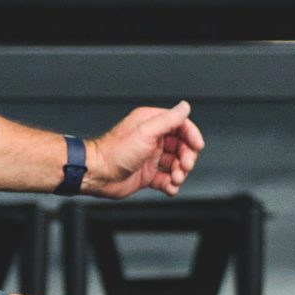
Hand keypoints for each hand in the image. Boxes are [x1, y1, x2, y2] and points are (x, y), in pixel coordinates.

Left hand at [87, 102, 203, 199]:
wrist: (97, 174)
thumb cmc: (115, 152)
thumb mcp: (146, 132)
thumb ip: (168, 119)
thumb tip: (185, 106)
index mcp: (151, 123)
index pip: (180, 125)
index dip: (192, 135)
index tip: (197, 146)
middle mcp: (152, 139)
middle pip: (181, 146)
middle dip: (187, 157)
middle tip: (184, 166)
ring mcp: (150, 157)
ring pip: (176, 164)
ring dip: (180, 172)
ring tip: (176, 179)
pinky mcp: (147, 174)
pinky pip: (166, 179)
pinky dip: (171, 184)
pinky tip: (170, 187)